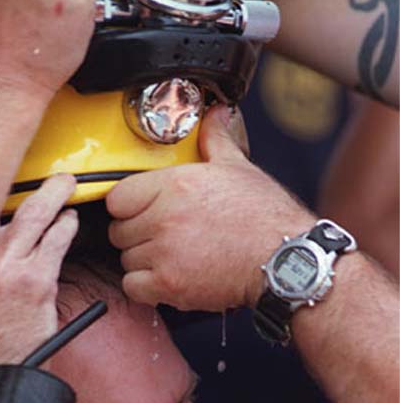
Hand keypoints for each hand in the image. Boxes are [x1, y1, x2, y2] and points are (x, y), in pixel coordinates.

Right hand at [0, 174, 77, 377]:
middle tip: (54, 180)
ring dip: (57, 205)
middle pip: (10, 210)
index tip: (9, 189)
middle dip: (37, 190)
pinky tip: (70, 223)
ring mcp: (8, 269)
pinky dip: (66, 228)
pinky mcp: (35, 283)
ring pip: (36, 220)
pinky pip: (55, 244)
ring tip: (67, 196)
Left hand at [106, 105, 312, 310]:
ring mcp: (164, 253)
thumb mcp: (238, 169)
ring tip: (171, 257)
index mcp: (174, 184)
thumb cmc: (265, 218)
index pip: (117, 197)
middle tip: (162, 236)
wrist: (285, 260)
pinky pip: (133, 287)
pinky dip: (145, 287)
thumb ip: (215, 140)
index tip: (143, 210)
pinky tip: (168, 278)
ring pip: (126, 260)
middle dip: (136, 234)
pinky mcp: (169, 285)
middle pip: (119, 231)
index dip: (129, 205)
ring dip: (142, 261)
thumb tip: (214, 116)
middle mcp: (164, 218)